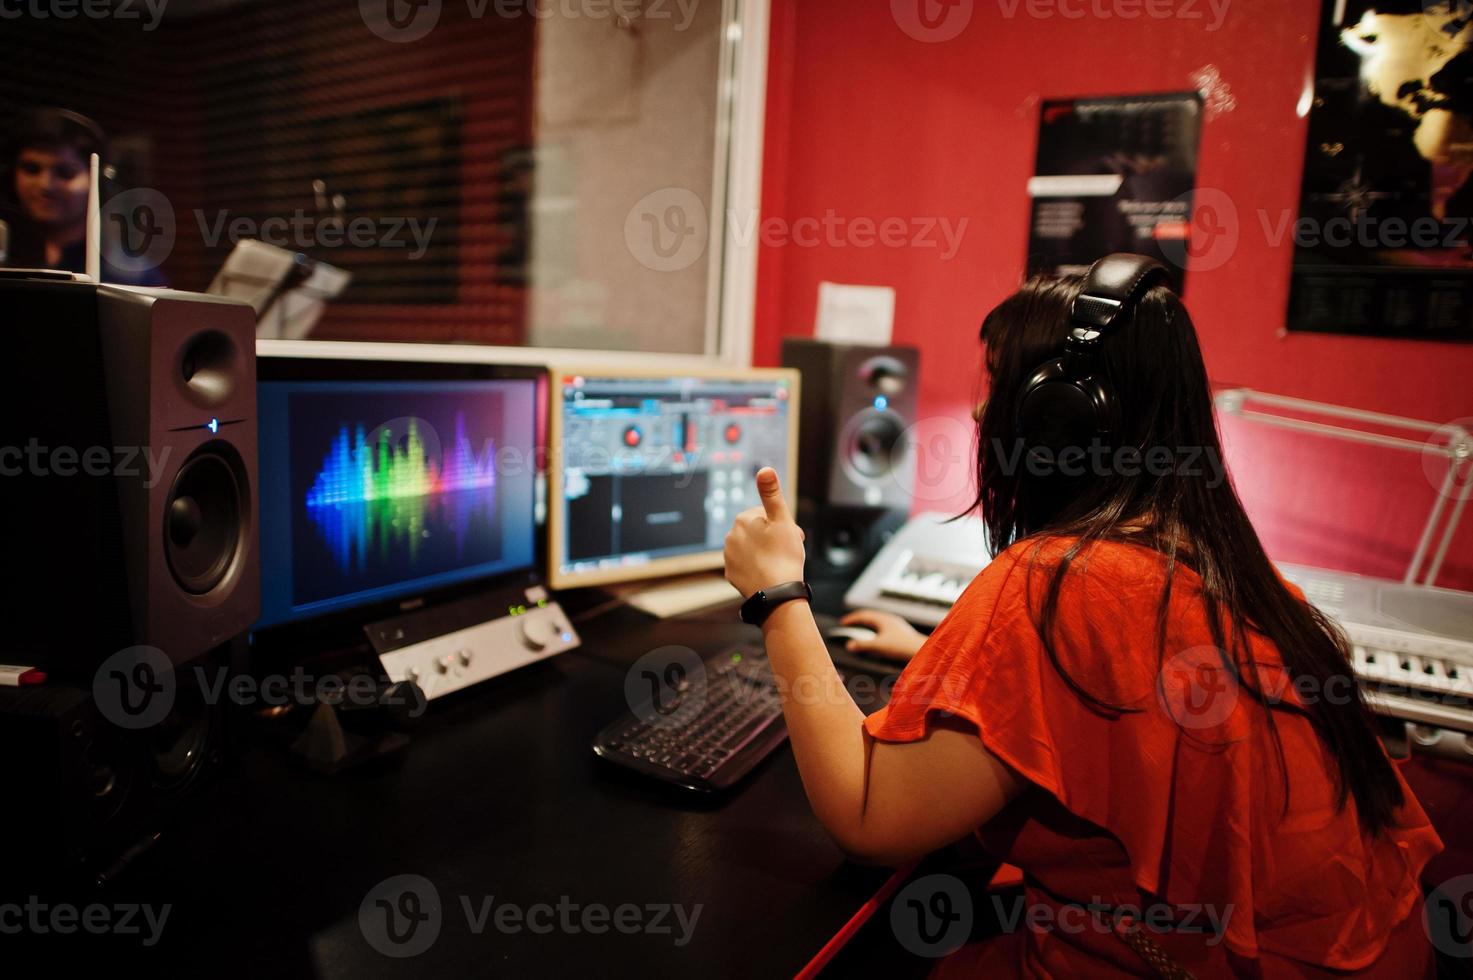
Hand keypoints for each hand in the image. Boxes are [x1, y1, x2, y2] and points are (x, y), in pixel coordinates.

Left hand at [723, 468, 806, 599]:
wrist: (777, 593)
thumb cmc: (783, 556)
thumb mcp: (782, 520)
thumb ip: (771, 493)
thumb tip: (764, 469)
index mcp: (743, 520)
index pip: (765, 514)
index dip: (781, 523)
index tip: (790, 534)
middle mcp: (731, 536)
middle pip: (757, 530)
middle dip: (772, 536)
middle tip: (788, 548)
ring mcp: (729, 556)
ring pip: (751, 547)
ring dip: (764, 550)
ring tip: (778, 561)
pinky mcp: (731, 574)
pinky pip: (746, 564)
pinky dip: (756, 566)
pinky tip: (768, 572)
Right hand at [839, 610, 925, 661]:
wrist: (920, 650)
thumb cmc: (901, 646)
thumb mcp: (878, 646)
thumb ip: (862, 646)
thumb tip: (849, 645)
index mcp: (882, 619)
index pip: (863, 615)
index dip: (851, 619)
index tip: (842, 623)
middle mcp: (889, 619)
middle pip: (870, 616)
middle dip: (858, 620)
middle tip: (850, 623)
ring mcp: (896, 625)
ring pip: (878, 621)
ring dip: (867, 624)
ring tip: (861, 629)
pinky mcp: (901, 632)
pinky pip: (884, 627)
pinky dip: (876, 630)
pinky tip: (877, 637)